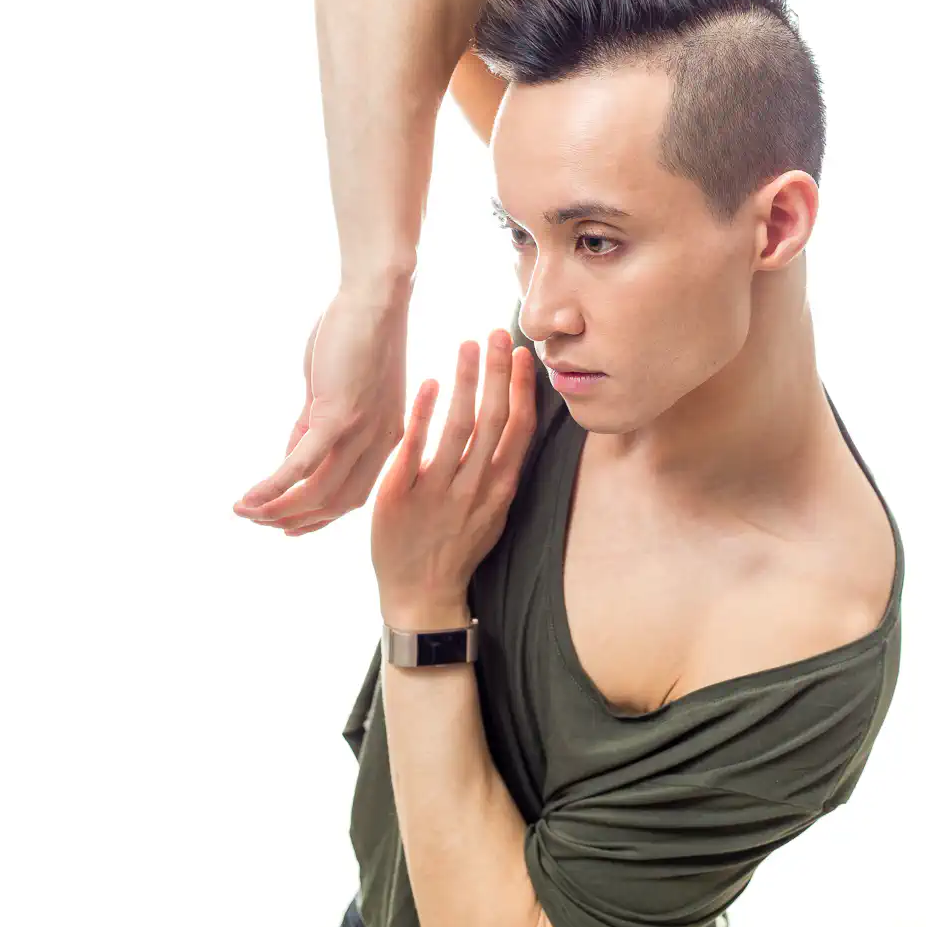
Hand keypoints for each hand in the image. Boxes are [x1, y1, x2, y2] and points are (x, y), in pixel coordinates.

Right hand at [233, 284, 409, 535]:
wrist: (376, 298)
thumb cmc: (354, 336)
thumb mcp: (335, 391)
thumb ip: (314, 426)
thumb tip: (290, 458)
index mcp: (386, 440)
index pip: (352, 496)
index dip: (318, 518)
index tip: (289, 530)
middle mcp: (380, 444)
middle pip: (335, 503)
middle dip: (294, 519)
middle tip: (259, 522)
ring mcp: (361, 432)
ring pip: (318, 492)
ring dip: (279, 508)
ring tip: (247, 513)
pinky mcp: (339, 415)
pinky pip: (303, 463)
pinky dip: (275, 486)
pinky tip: (251, 498)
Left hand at [371, 329, 536, 618]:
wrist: (421, 595)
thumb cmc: (454, 547)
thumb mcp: (489, 509)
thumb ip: (496, 468)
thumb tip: (508, 422)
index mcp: (499, 488)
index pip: (519, 428)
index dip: (523, 388)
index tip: (523, 353)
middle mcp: (475, 487)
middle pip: (493, 419)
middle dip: (497, 372)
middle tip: (498, 331)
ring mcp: (439, 492)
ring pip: (458, 427)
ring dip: (465, 381)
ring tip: (467, 344)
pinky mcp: (402, 496)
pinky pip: (415, 448)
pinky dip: (423, 414)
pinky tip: (428, 383)